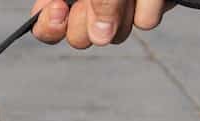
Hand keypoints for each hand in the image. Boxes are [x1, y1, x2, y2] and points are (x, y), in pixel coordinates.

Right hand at [31, 0, 168, 46]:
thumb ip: (98, 0)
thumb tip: (101, 37)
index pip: (49, 28)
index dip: (50, 27)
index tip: (59, 9)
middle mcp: (94, 4)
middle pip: (82, 38)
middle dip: (87, 21)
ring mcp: (123, 8)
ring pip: (117, 34)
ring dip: (123, 10)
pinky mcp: (149, 7)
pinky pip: (147, 20)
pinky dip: (150, 2)